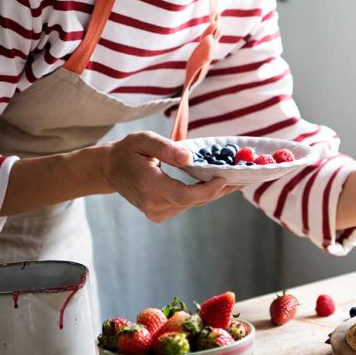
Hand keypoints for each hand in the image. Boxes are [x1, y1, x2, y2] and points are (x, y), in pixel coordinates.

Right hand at [102, 131, 235, 222]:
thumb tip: (190, 158)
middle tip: (245, 177)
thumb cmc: (128, 150)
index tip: (226, 178)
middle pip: (195, 201)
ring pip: (193, 203)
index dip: (208, 190)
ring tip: (236, 177)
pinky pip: (187, 204)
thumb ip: (166, 149)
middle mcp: (154, 205)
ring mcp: (157, 213)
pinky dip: (202, 194)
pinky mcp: (161, 214)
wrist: (110, 170)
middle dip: (220, 189)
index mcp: (150, 186)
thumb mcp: (144, 141)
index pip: (185, 195)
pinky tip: (216, 182)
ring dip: (213, 191)